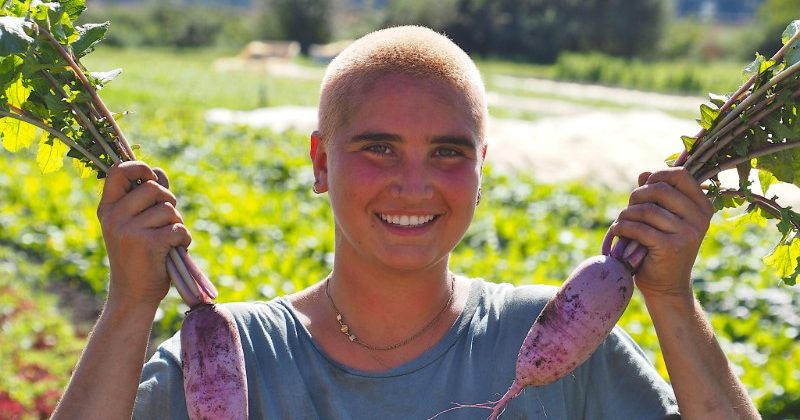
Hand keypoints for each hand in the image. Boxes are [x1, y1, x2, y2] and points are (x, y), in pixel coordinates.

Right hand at [97, 161, 190, 307]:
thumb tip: (158, 172)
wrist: (133, 294)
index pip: (118, 171)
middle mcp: (114, 217)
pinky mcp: (147, 244)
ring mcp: (129, 230)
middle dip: (169, 201)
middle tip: (167, 221)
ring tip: (169, 240)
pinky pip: (177, 228)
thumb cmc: (139, 256)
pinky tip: (176, 250)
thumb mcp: (135, 224)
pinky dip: (184, 239)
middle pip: (153, 187)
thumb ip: (146, 198)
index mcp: (108, 208)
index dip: (139, 167)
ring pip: (168, 209)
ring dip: (177, 223)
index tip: (152, 177)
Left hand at [609, 168, 713, 299]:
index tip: (644, 187)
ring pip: (646, 209)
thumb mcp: (662, 218)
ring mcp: (688, 233)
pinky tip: (618, 232)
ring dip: (626, 214)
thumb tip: (644, 174)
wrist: (666, 286)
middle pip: (660, 189)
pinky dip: (623, 228)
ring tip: (621, 223)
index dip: (658, 175)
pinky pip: (639, 228)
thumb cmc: (660, 247)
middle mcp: (699, 218)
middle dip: (637, 196)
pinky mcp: (671, 247)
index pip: (681, 175)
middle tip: (628, 210)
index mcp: (702, 207)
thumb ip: (655, 195)